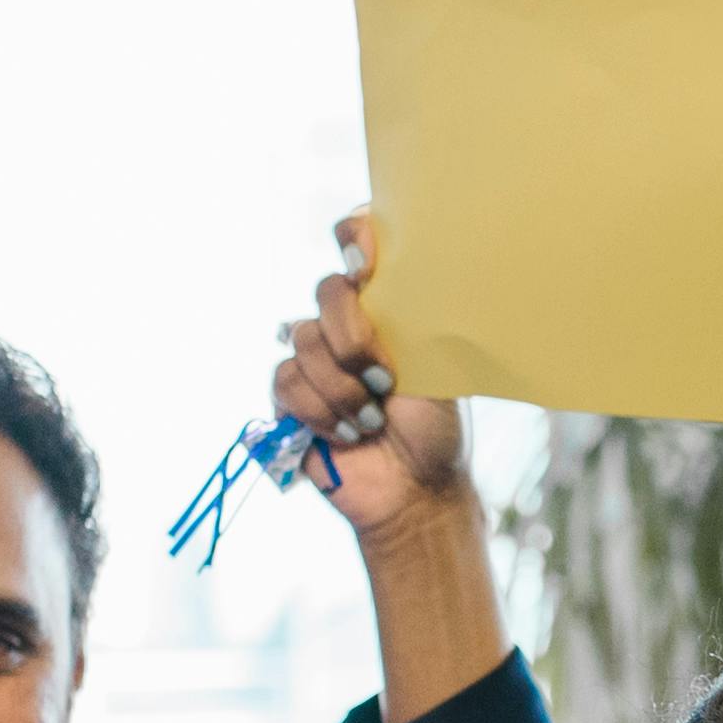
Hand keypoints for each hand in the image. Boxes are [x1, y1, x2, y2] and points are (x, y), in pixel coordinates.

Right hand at [278, 213, 476, 545]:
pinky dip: (320, 412)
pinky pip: (287, 381)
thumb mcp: (435, 367)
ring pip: (304, 340)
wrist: (415, 486)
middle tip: (383, 380)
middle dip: (353, 338)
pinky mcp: (290, 395)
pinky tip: (347, 435)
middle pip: (326, 290)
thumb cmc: (433, 427)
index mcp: (385, 305)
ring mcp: (315, 357)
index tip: (365, 264)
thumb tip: (384, 274)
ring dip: (342, 389)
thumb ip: (407, 319)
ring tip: (372, 422)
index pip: (358, 241)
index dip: (355, 235)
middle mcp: (346, 322)